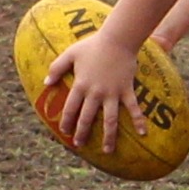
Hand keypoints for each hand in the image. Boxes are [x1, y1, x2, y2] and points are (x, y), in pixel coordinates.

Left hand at [45, 31, 145, 152]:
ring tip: (108, 150)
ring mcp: (112, 93)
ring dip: (108, 137)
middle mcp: (96, 93)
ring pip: (110, 120)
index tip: (64, 131)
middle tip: (79, 144)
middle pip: (87, 118)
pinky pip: (134, 108)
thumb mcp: (70, 54)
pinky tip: (143, 133)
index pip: (70, 109)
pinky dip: (139, 120)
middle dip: (82, 133)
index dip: (66, 122)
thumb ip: (56, 68)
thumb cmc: (93, 45)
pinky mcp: (126, 90)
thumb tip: (45, 83)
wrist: (117, 39)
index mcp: (81, 85)